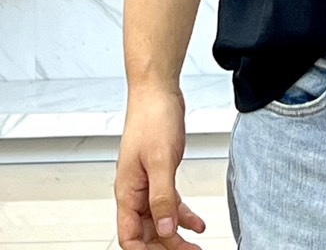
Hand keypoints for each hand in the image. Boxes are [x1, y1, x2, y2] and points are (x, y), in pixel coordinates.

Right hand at [114, 87, 206, 248]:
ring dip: (176, 236)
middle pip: (146, 233)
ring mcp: (148, 183)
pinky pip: (170, 203)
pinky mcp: (161, 173)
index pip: (130, 237)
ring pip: (160, 220)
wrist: (158, 91)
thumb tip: (165, 231)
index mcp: (127, 192)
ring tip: (195, 247)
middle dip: (166, 247)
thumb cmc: (152, 118)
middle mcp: (135, 191)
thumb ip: (162, 197)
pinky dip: (183, 216)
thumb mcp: (160, 160)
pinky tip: (197, 223)